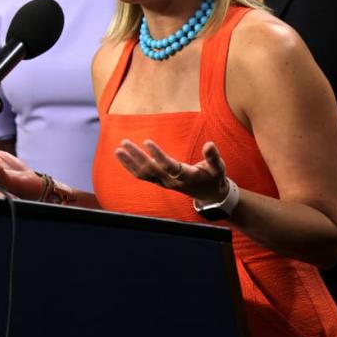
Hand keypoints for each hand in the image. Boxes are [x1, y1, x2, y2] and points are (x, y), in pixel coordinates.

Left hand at [115, 140, 229, 204]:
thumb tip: (209, 144)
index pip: (168, 165)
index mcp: (185, 176)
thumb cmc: (213, 178)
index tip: (147, 142)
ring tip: (118, 150)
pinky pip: (143, 176)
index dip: (157, 154)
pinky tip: (122, 157)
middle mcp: (171, 181)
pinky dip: (131, 167)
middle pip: (151, 169)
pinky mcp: (160, 182)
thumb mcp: (218, 168)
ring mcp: (164, 183)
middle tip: (124, 142)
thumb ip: (213, 157)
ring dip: (130, 162)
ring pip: (144, 174)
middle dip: (136, 156)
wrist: (209, 195)